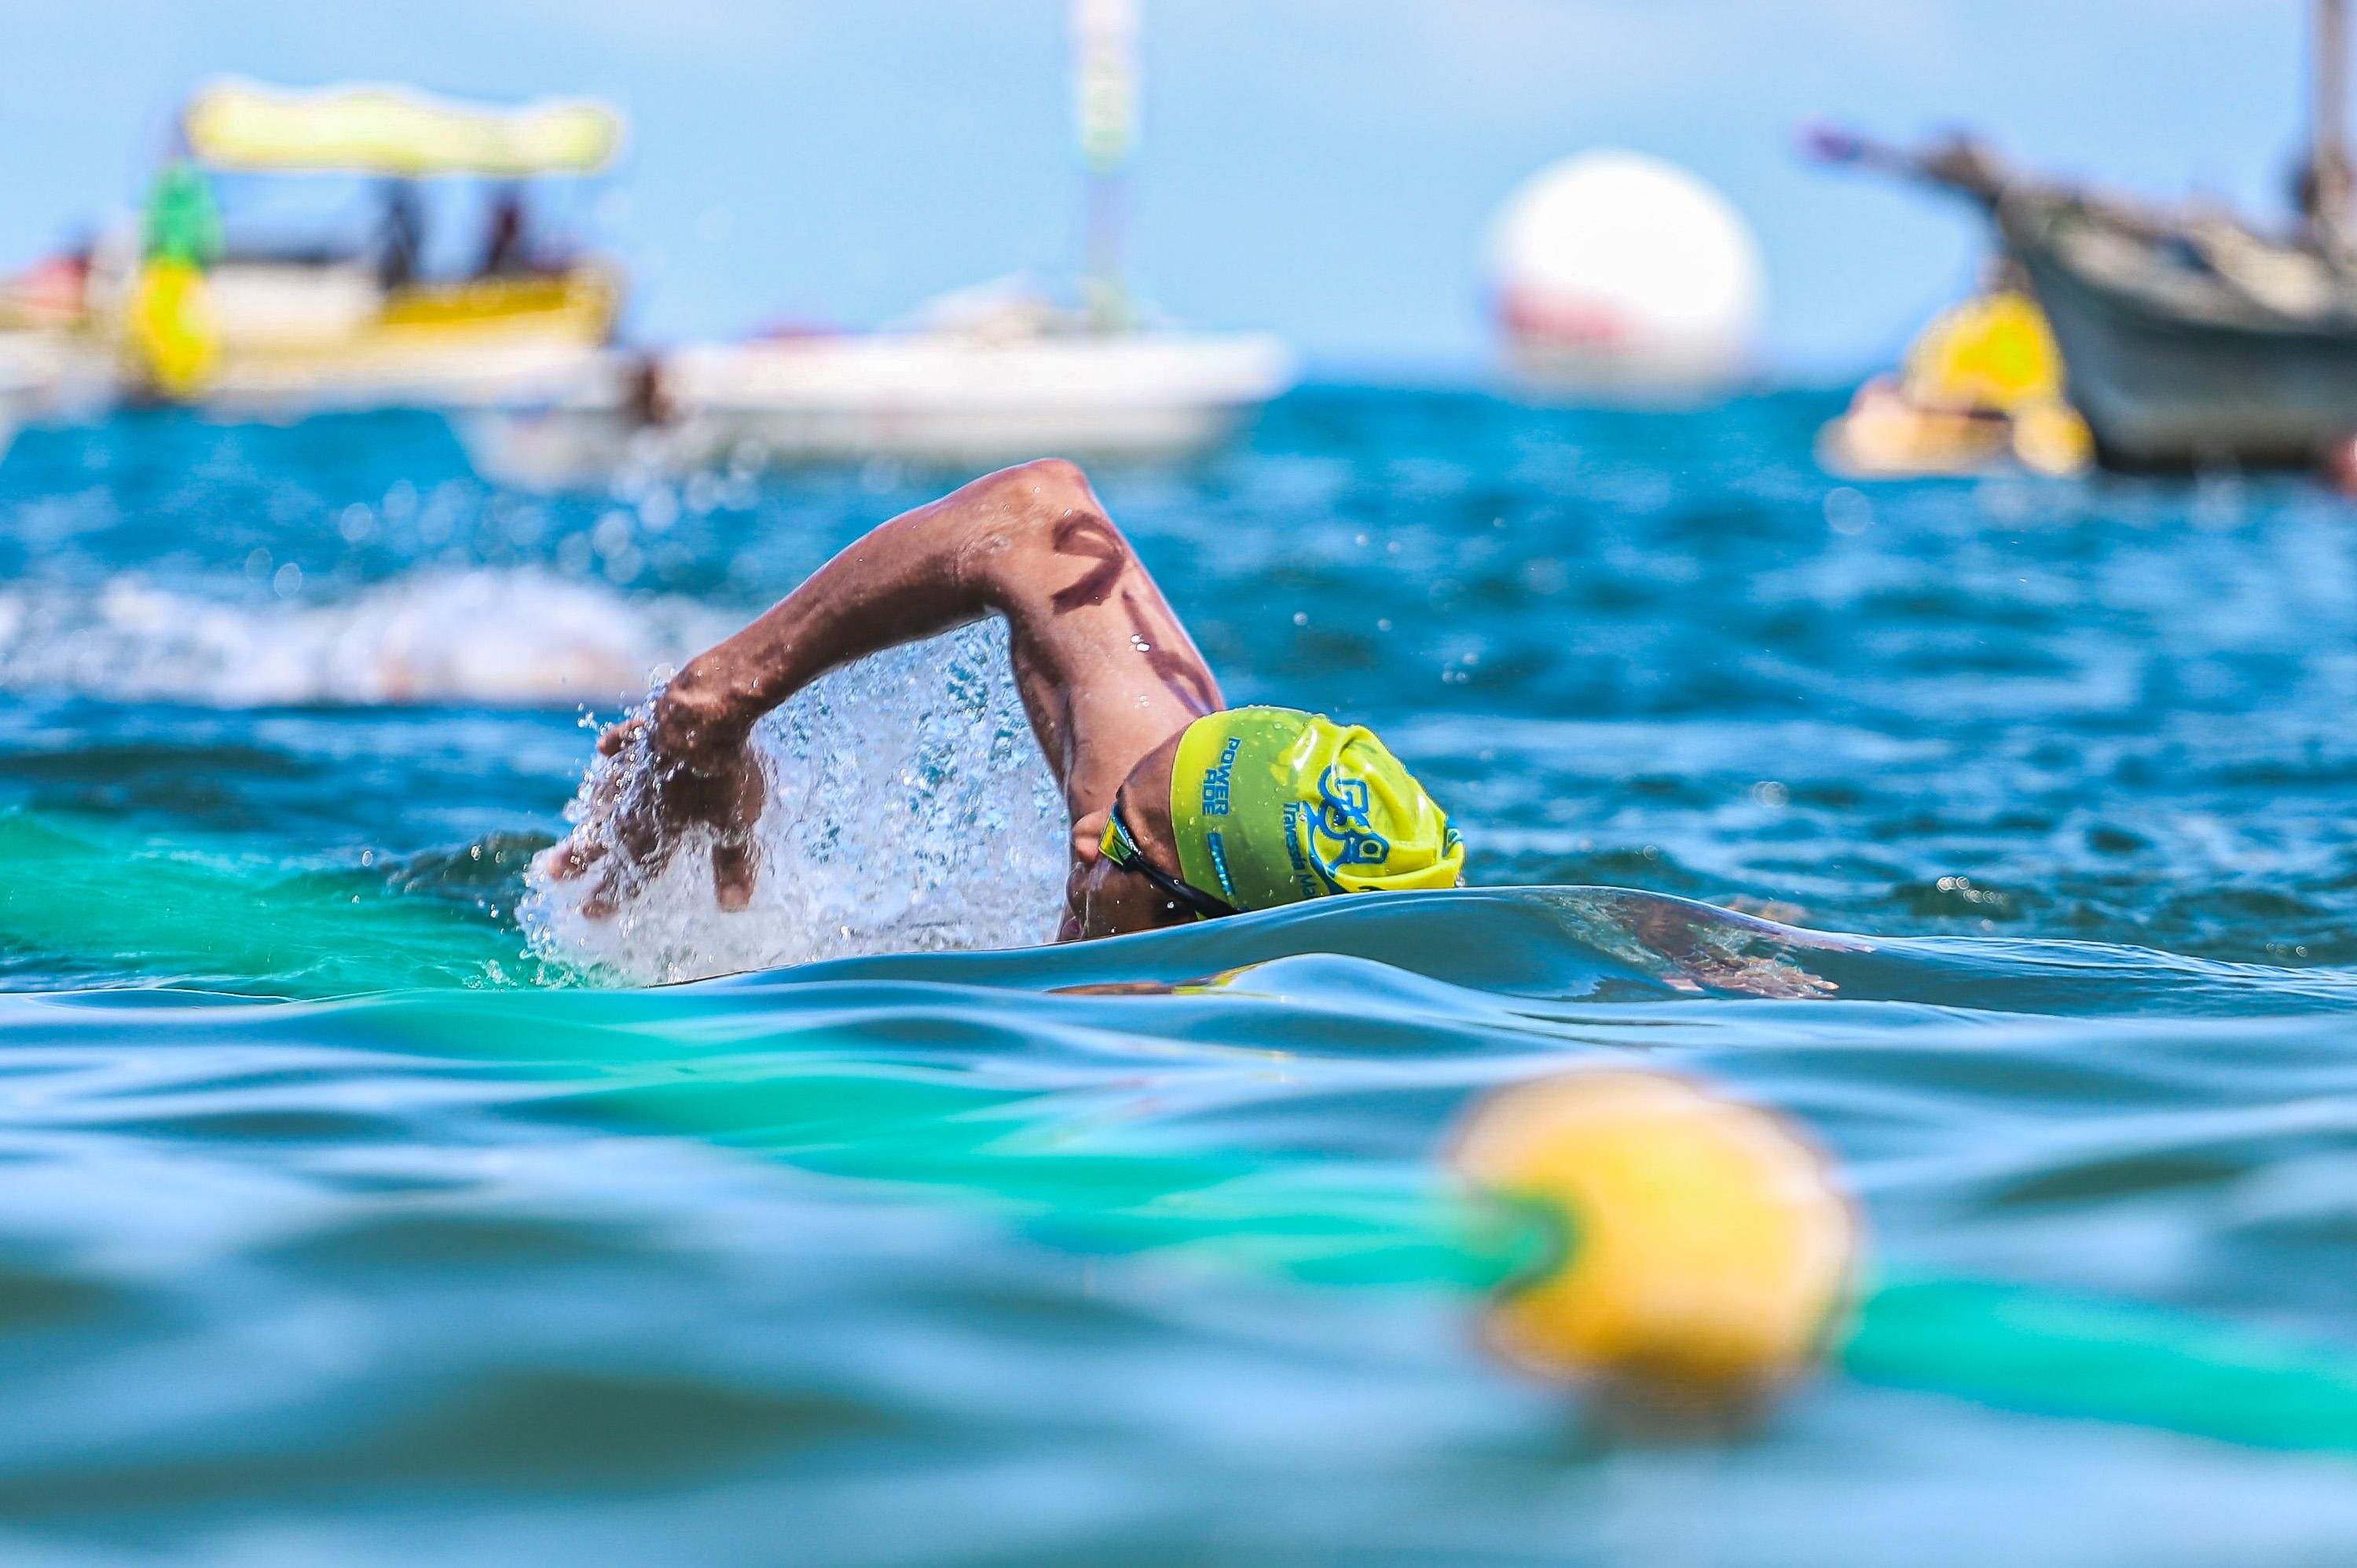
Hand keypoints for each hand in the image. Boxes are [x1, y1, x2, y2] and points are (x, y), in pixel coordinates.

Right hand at [539, 689, 767, 915]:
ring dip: (590, 807)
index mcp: (656, 833)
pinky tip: (603, 748)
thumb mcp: (736, 827)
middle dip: (578, 857)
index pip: (631, 874)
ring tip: (574, 816)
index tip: (587, 912)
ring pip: (605, 793)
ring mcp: (634, 767)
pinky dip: (614, 748)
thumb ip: (731, 865)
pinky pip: (623, 744)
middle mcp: (634, 804)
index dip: (611, 896)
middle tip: (549, 871)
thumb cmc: (721, 777)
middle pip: (603, 837)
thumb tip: (733, 908)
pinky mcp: (644, 733)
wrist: (702, 719)